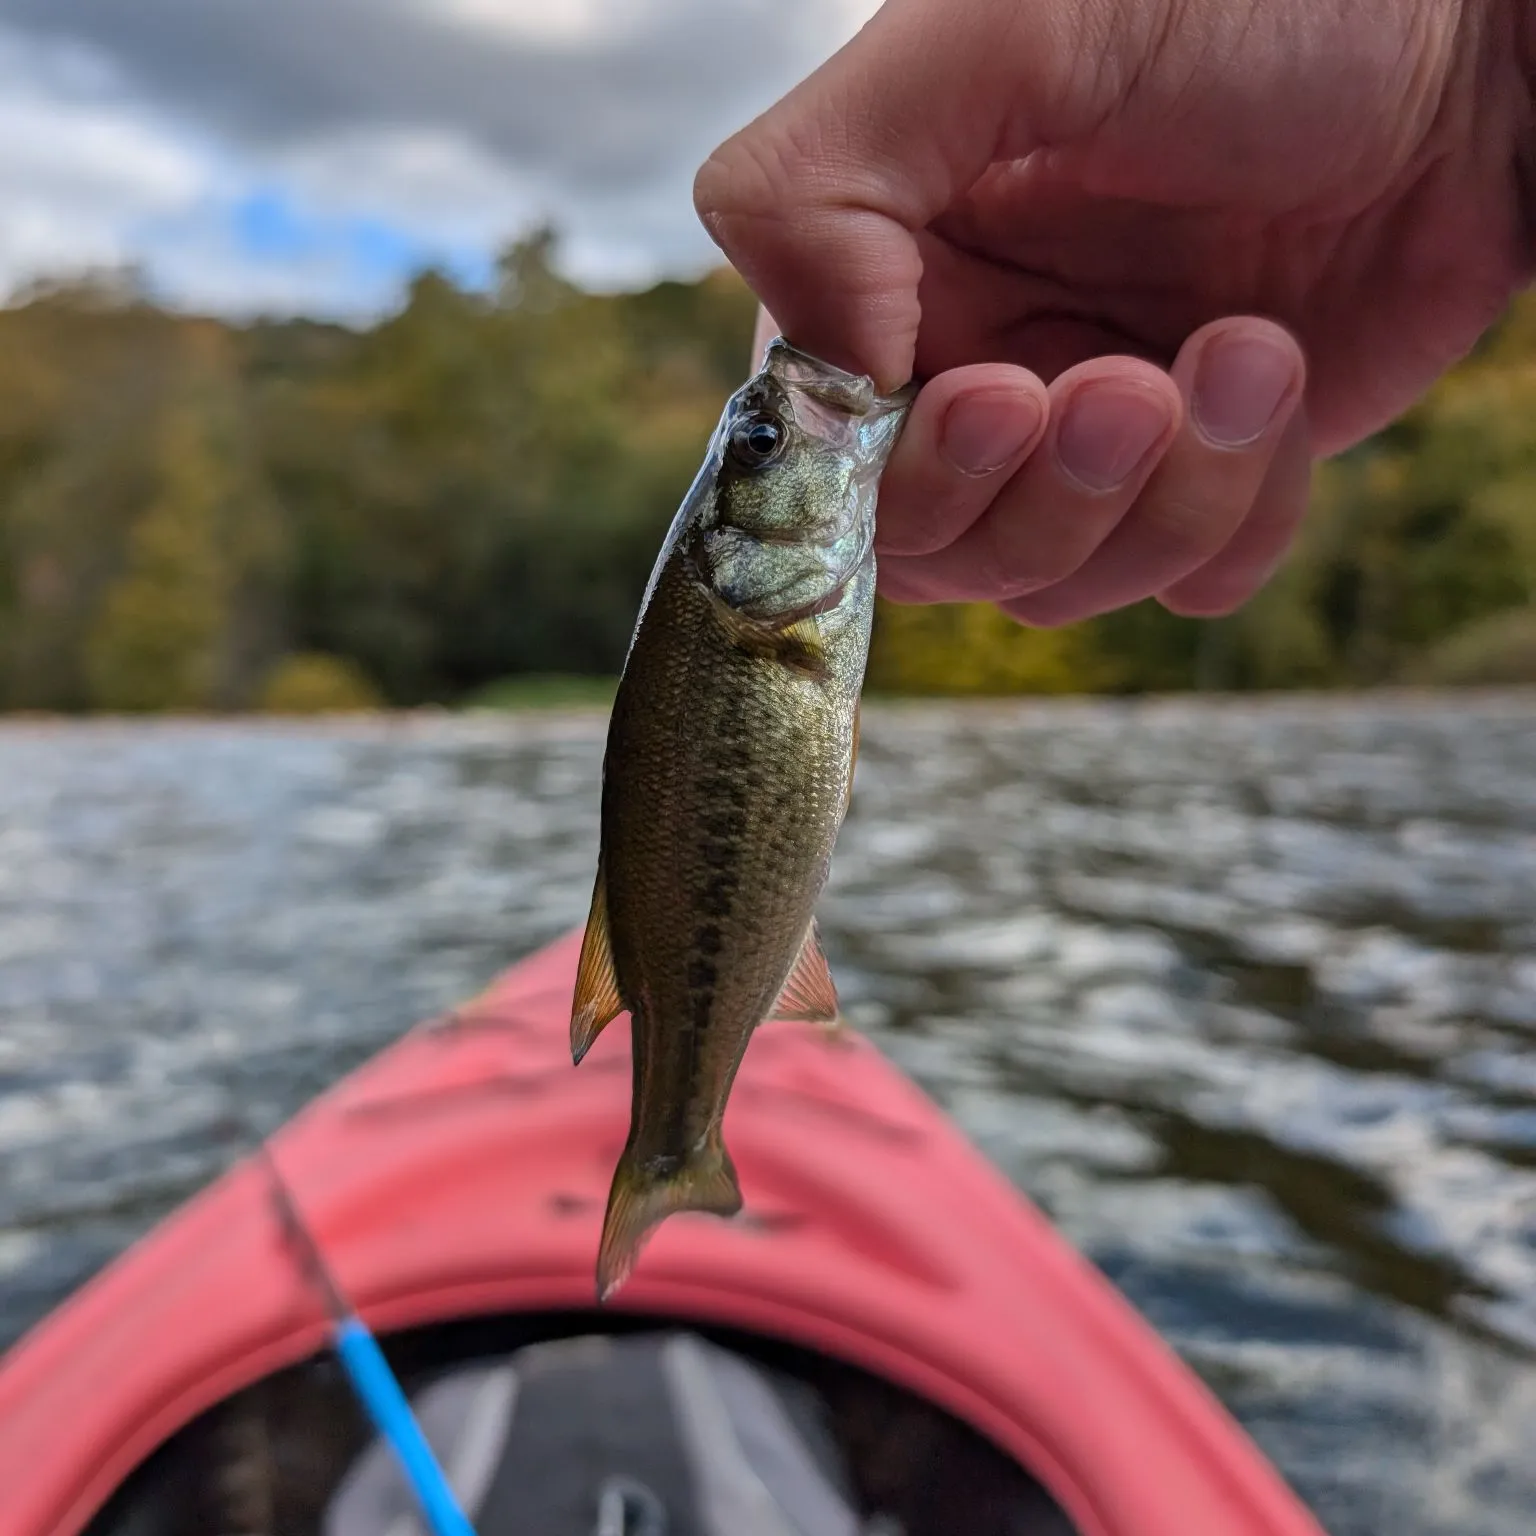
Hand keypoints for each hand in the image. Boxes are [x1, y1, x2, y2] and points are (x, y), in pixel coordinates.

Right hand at [696, 0, 1532, 622]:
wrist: (1475, 56)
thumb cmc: (1251, 8)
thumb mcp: (1002, 35)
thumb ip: (825, 186)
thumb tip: (815, 383)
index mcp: (889, 279)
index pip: (824, 464)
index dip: (907, 477)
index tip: (1007, 397)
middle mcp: (965, 370)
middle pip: (933, 555)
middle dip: (1047, 495)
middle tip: (1135, 386)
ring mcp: (1081, 444)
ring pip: (1052, 589)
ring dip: (1163, 495)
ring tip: (1246, 352)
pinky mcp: (1192, 485)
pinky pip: (1177, 589)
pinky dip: (1238, 517)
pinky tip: (1278, 388)